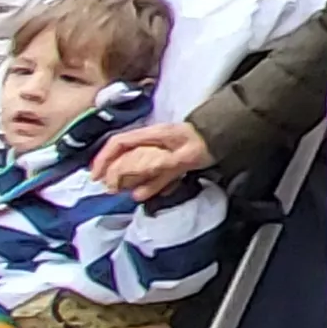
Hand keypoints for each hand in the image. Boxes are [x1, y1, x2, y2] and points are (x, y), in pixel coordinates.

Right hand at [95, 121, 211, 199]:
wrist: (230, 135)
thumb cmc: (207, 143)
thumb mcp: (185, 158)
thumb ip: (162, 171)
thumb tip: (137, 191)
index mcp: (153, 135)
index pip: (118, 143)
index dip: (103, 159)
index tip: (96, 177)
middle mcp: (154, 140)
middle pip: (124, 153)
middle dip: (113, 171)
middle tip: (109, 189)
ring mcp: (163, 148)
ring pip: (137, 162)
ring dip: (128, 178)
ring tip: (122, 191)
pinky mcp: (173, 157)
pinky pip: (153, 169)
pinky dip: (147, 181)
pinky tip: (145, 192)